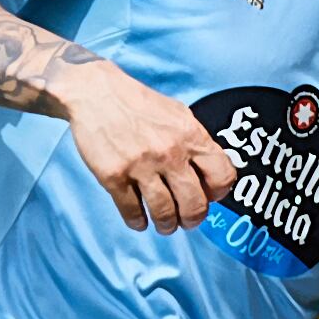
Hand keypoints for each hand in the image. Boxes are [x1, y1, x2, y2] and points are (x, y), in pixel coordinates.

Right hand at [60, 59, 238, 232]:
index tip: (210, 197)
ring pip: (164, 213)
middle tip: (187, 220)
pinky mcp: (114, 177)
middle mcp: (169, 153)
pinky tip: (139, 220)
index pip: (222, 176)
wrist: (96, 93)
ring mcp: (141, 166)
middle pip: (195, 204)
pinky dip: (138, 221)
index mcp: (190, 136)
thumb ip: (196, 142)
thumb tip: (210, 173)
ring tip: (165, 225)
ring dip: (167, 225)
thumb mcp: (178, 114)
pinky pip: (132, 211)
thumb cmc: (139, 104)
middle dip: (193, 219)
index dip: (219, 193)